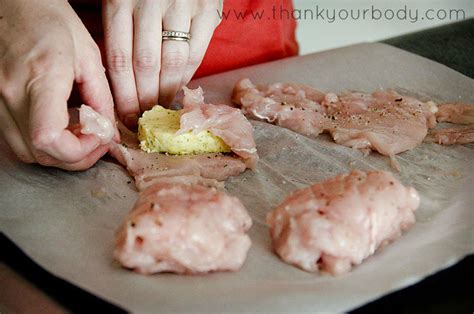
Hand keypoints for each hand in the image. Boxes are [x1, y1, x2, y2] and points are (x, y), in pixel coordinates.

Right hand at [0, 0, 116, 169]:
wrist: (12, 6)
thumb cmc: (50, 21)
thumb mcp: (88, 56)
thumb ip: (101, 98)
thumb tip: (110, 132)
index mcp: (40, 77)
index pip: (49, 138)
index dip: (80, 150)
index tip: (100, 137)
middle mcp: (11, 94)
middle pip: (42, 153)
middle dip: (78, 156)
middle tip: (98, 141)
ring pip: (29, 153)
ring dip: (60, 153)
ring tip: (81, 134)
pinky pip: (18, 140)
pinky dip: (43, 144)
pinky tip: (61, 127)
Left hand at [102, 0, 222, 127]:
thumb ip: (120, 30)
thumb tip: (122, 82)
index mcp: (120, 1)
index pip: (119, 60)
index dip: (122, 95)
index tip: (124, 118)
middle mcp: (149, 2)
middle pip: (145, 66)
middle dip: (144, 100)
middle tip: (144, 121)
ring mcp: (182, 5)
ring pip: (172, 63)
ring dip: (167, 92)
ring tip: (162, 109)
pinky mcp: (208, 8)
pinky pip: (196, 52)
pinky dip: (188, 75)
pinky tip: (180, 88)